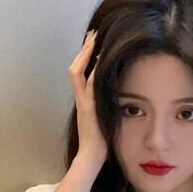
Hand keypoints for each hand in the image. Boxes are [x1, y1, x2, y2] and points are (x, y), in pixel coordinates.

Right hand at [68, 29, 108, 167]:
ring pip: (78, 72)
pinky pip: (88, 84)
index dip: (85, 58)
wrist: (92, 156)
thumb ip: (105, 108)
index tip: (93, 45)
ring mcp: (83, 102)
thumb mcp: (103, 120)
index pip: (80, 74)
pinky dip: (93, 69)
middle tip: (92, 34)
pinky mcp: (87, 108)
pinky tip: (99, 57)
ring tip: (93, 39)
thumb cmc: (101, 143)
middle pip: (75, 68)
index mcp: (84, 101)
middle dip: (83, 50)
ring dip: (86, 54)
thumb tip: (117, 98)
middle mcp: (80, 99)